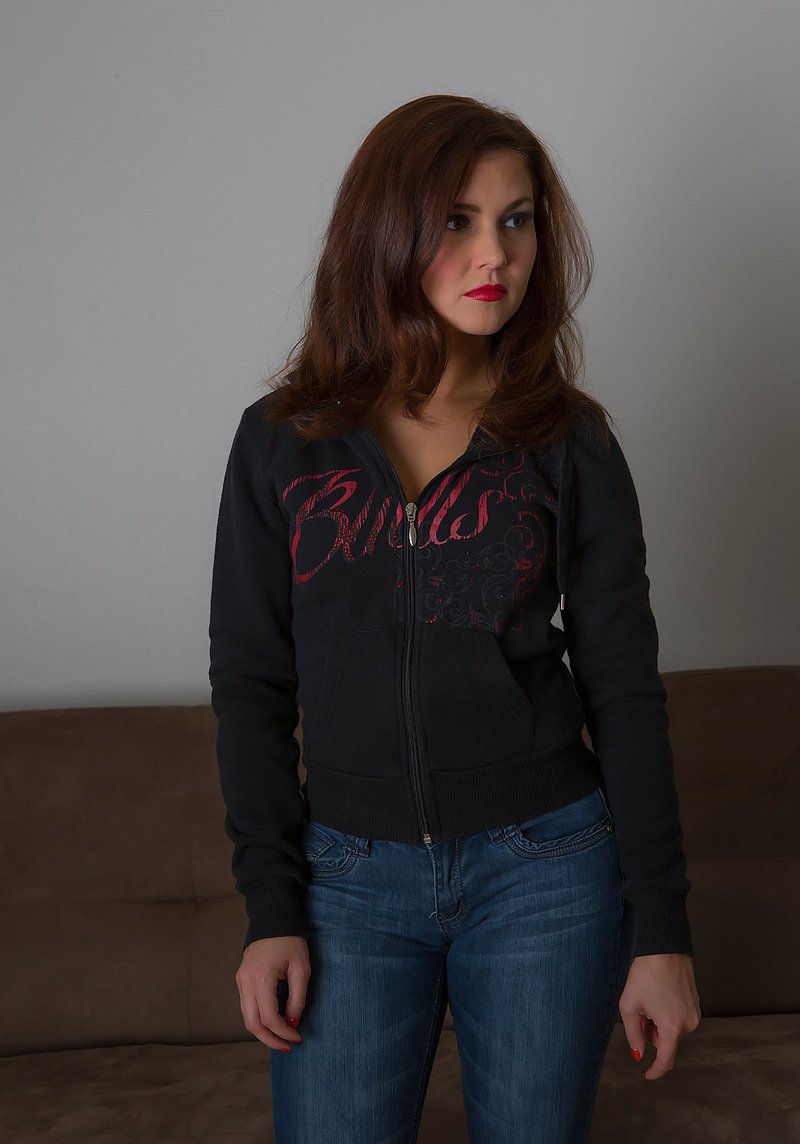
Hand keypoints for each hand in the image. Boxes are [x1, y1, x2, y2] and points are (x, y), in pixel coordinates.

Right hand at [235, 935, 310, 1050]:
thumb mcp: (301, 969)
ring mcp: (240, 980)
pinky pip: (247, 1006)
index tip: (297, 1037)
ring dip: (263, 1032)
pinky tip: (273, 1022)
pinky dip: (258, 1019)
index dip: (283, 1032)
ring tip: (281, 1038)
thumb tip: (292, 1023)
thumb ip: (297, 999)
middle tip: (287, 1046)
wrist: (272, 918)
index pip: (269, 1018)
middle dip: (270, 1039)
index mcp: (261, 978)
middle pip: (252, 1024)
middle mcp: (246, 982)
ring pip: (247, 1017)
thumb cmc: (290, 941)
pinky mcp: (241, 979)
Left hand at [619, 953, 700, 1079]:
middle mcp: (688, 1024)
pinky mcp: (696, 1004)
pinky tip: (659, 995)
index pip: (666, 1060)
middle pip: (666, 1042)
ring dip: (659, 1023)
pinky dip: (667, 1014)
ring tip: (649, 999)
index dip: (655, 1071)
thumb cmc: (645, 974)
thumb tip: (639, 1054)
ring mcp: (695, 1014)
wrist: (664, 948)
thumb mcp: (630, 1006)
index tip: (647, 1075)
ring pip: (672, 1030)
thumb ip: (633, 1034)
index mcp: (673, 1028)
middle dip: (651, 1034)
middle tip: (639, 1013)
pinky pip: (679, 1018)